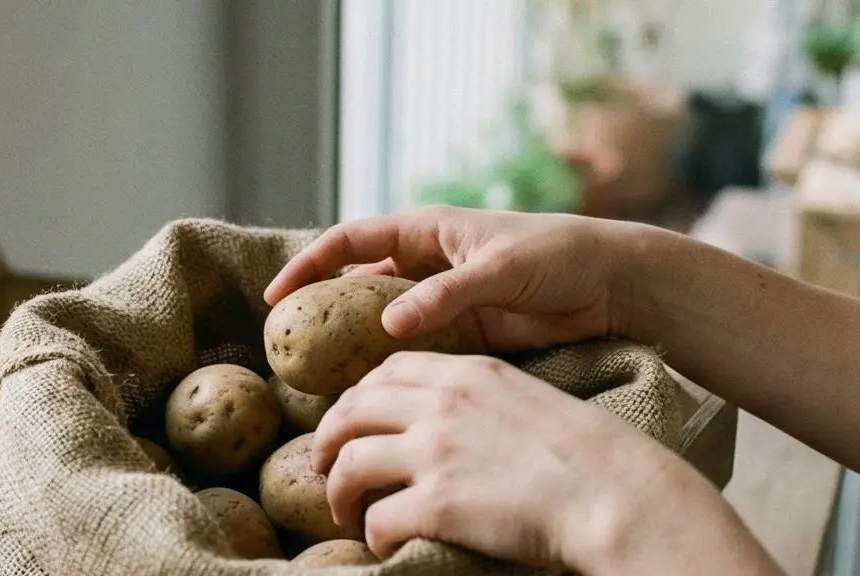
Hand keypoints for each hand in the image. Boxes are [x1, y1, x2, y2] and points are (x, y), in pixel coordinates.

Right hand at [264, 206, 641, 352]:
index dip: (309, 264)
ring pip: (383, 321)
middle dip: (324, 310)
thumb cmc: (558, 255)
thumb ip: (447, 293)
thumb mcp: (500, 267)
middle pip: (358, 284)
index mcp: (427, 231)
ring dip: (356, 344)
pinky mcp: (464, 332)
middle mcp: (426, 264)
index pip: (351, 241)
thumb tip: (391, 324)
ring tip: (324, 380)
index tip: (277, 297)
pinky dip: (395, 366)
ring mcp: (442, 301)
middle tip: (291, 349)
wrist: (611, 283)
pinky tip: (377, 391)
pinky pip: (417, 348)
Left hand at [312, 352, 783, 574]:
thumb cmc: (586, 453)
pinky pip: (378, 518)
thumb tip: (443, 424)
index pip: (387, 371)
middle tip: (323, 465)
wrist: (616, 493)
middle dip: (327, 439)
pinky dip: (372, 533)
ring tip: (343, 511)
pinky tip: (383, 541)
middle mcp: (441, 404)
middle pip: (351, 411)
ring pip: (349, 463)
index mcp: (466, 373)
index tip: (353, 421)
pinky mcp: (436, 503)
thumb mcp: (526, 398)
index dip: (358, 397)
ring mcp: (435, 451)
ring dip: (337, 491)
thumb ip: (479, 400)